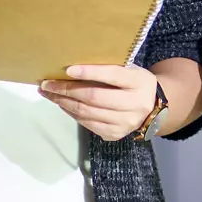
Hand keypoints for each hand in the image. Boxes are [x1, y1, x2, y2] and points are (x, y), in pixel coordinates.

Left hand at [40, 64, 161, 141]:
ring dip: (63, 102)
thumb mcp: (129, 70)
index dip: (89, 73)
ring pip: (87, 112)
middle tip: (47, 84)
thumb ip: (109, 68)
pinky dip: (71, 112)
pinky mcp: (114, 134)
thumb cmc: (135, 82)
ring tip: (48, 93)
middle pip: (94, 97)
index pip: (112, 76)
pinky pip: (87, 123)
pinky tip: (62, 104)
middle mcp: (134, 104)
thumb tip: (72, 67)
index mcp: (138, 82)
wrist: (154, 108)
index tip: (68, 69)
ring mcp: (124, 123)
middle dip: (67, 90)